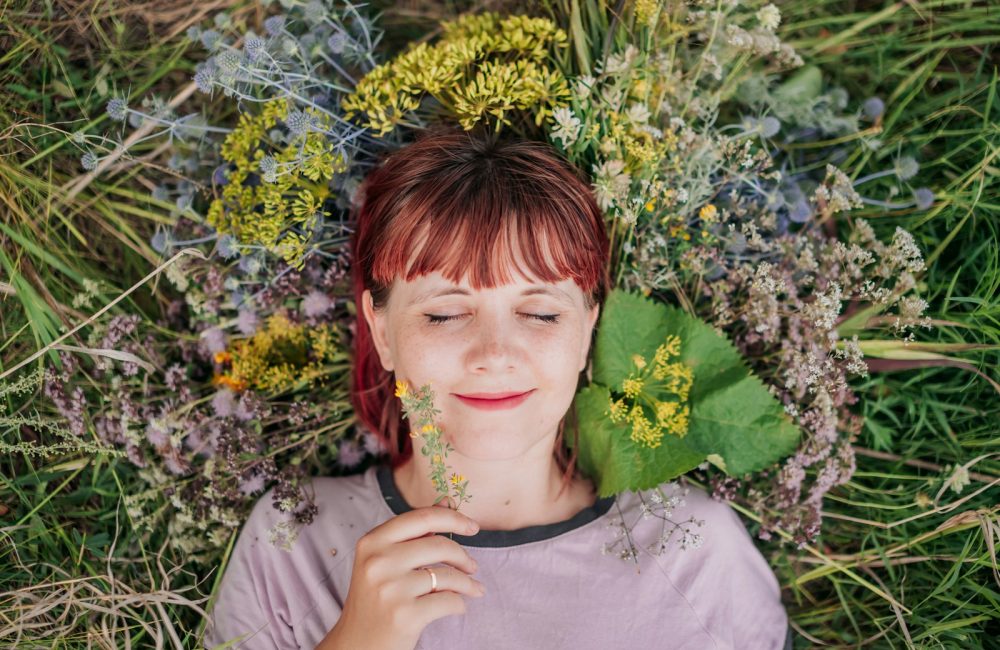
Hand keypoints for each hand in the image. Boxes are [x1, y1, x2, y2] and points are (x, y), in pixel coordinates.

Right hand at [316, 503, 484, 649]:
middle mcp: (378, 561)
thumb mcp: (384, 561)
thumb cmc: (375, 599)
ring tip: (474, 588)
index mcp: (372, 541)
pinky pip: (449, 601)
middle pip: (439, 545)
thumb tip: (447, 502)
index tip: (472, 526)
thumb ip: (414, 533)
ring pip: (448, 575)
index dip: (453, 518)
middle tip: (472, 566)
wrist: (357, 645)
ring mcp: (391, 588)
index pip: (422, 517)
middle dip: (463, 556)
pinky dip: (460, 604)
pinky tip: (458, 607)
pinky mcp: (405, 615)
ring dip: (467, 583)